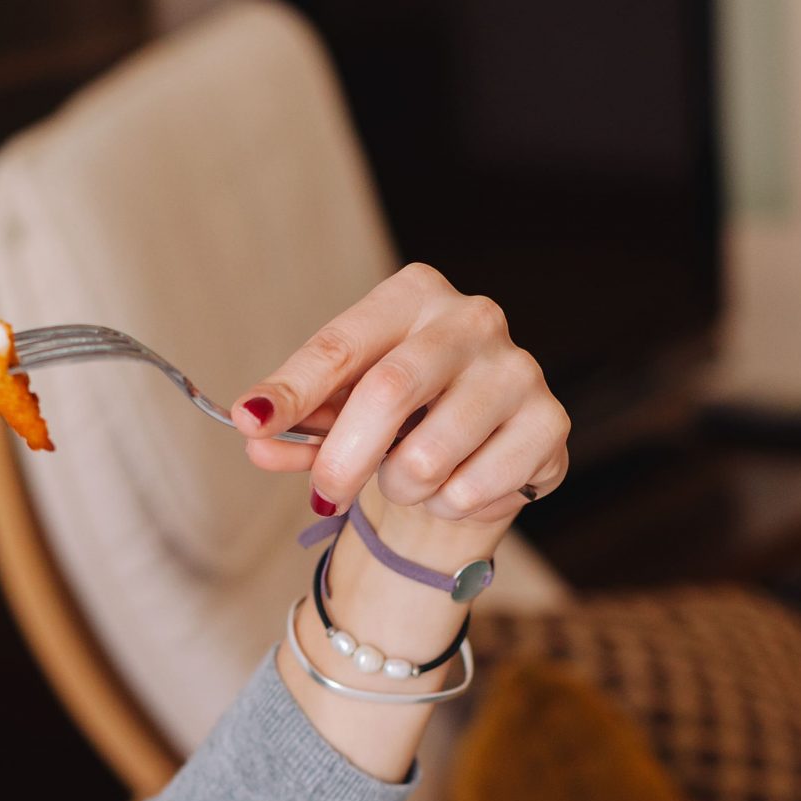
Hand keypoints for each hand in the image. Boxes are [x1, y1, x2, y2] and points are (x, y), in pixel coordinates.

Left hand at [231, 262, 570, 524]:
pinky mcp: (549, 424)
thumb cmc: (407, 414)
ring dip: (401, 490)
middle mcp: (472, 318)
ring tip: (411, 478)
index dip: (292, 390)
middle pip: (387, 393)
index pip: (340, 345)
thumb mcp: (346, 409)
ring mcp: (518, 369)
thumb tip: (257, 438)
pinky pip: (471, 491)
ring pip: (426, 458)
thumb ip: (301, 424)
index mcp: (414, 294)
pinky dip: (449, 506)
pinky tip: (461, 483)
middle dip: (342, 458)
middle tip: (325, 493)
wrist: (488, 444)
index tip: (251, 422)